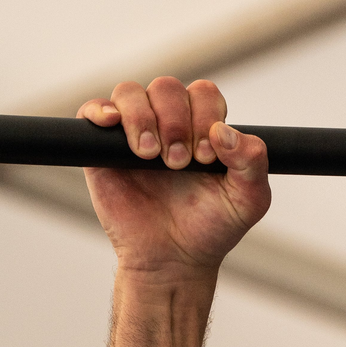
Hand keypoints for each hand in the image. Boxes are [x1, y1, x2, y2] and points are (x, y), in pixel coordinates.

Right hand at [77, 78, 271, 281]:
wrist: (174, 258)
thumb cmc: (211, 227)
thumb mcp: (249, 199)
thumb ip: (253, 162)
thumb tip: (223, 131)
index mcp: (204, 128)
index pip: (204, 93)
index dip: (205, 115)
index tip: (206, 155)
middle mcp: (169, 124)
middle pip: (167, 88)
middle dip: (176, 122)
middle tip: (179, 163)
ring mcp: (134, 133)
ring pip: (130, 93)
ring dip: (143, 119)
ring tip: (151, 157)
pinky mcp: (101, 149)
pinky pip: (92, 111)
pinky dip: (100, 111)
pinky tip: (113, 125)